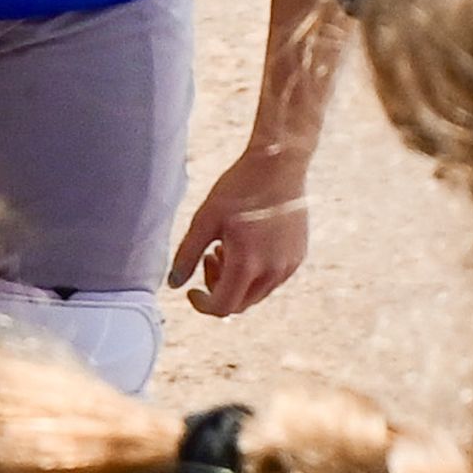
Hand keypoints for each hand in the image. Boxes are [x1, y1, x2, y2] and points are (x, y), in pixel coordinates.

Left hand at [169, 139, 310, 316]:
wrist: (279, 166)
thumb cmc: (239, 189)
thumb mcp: (204, 220)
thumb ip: (187, 256)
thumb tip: (174, 283)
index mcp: (248, 264)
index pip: (223, 307)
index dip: (202, 304)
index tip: (190, 289)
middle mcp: (273, 271)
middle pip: (240, 303)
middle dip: (217, 289)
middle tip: (208, 257)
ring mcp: (289, 265)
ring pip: (256, 293)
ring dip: (235, 280)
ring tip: (225, 247)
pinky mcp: (298, 256)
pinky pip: (271, 279)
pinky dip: (253, 272)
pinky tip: (245, 244)